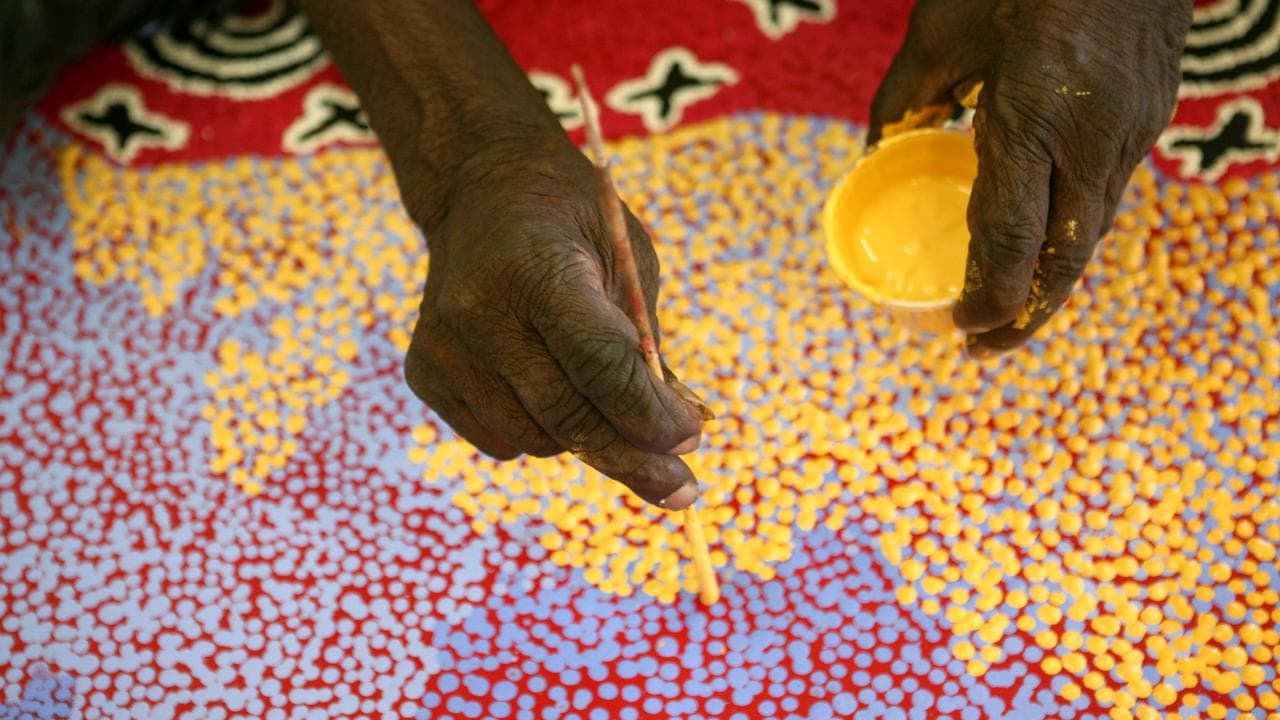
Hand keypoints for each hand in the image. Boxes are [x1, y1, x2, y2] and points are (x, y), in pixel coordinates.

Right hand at [403, 137, 705, 509]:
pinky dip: (538, 432)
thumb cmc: (575, 228)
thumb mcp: (627, 263)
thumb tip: (674, 440)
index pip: (599, 363)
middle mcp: (478, 311)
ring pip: (536, 439)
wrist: (484, 190)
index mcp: (536, 269)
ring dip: (584, 437)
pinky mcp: (424, 373)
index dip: (649, 413)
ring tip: (596, 394)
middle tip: (680, 485)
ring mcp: (443, 346)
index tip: (691, 440)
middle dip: (631, 457)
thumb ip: (644, 348)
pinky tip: (543, 382)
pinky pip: (500, 441)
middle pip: (567, 415)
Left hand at [867, 0, 1191, 354]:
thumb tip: (874, 148)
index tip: (962, 328)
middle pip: (1065, 256)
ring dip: (1053, 283)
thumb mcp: (941, 25)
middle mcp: (1092, 135)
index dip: (989, 294)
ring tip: (1012, 315)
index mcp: (1033, 113)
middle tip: (984, 350)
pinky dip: (1074, 234)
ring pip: (1093, 231)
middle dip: (1026, 315)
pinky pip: (1109, 195)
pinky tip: (1046, 247)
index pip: (1011, 234)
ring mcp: (1133, 128)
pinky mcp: (1153, 116)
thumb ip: (905, 93)